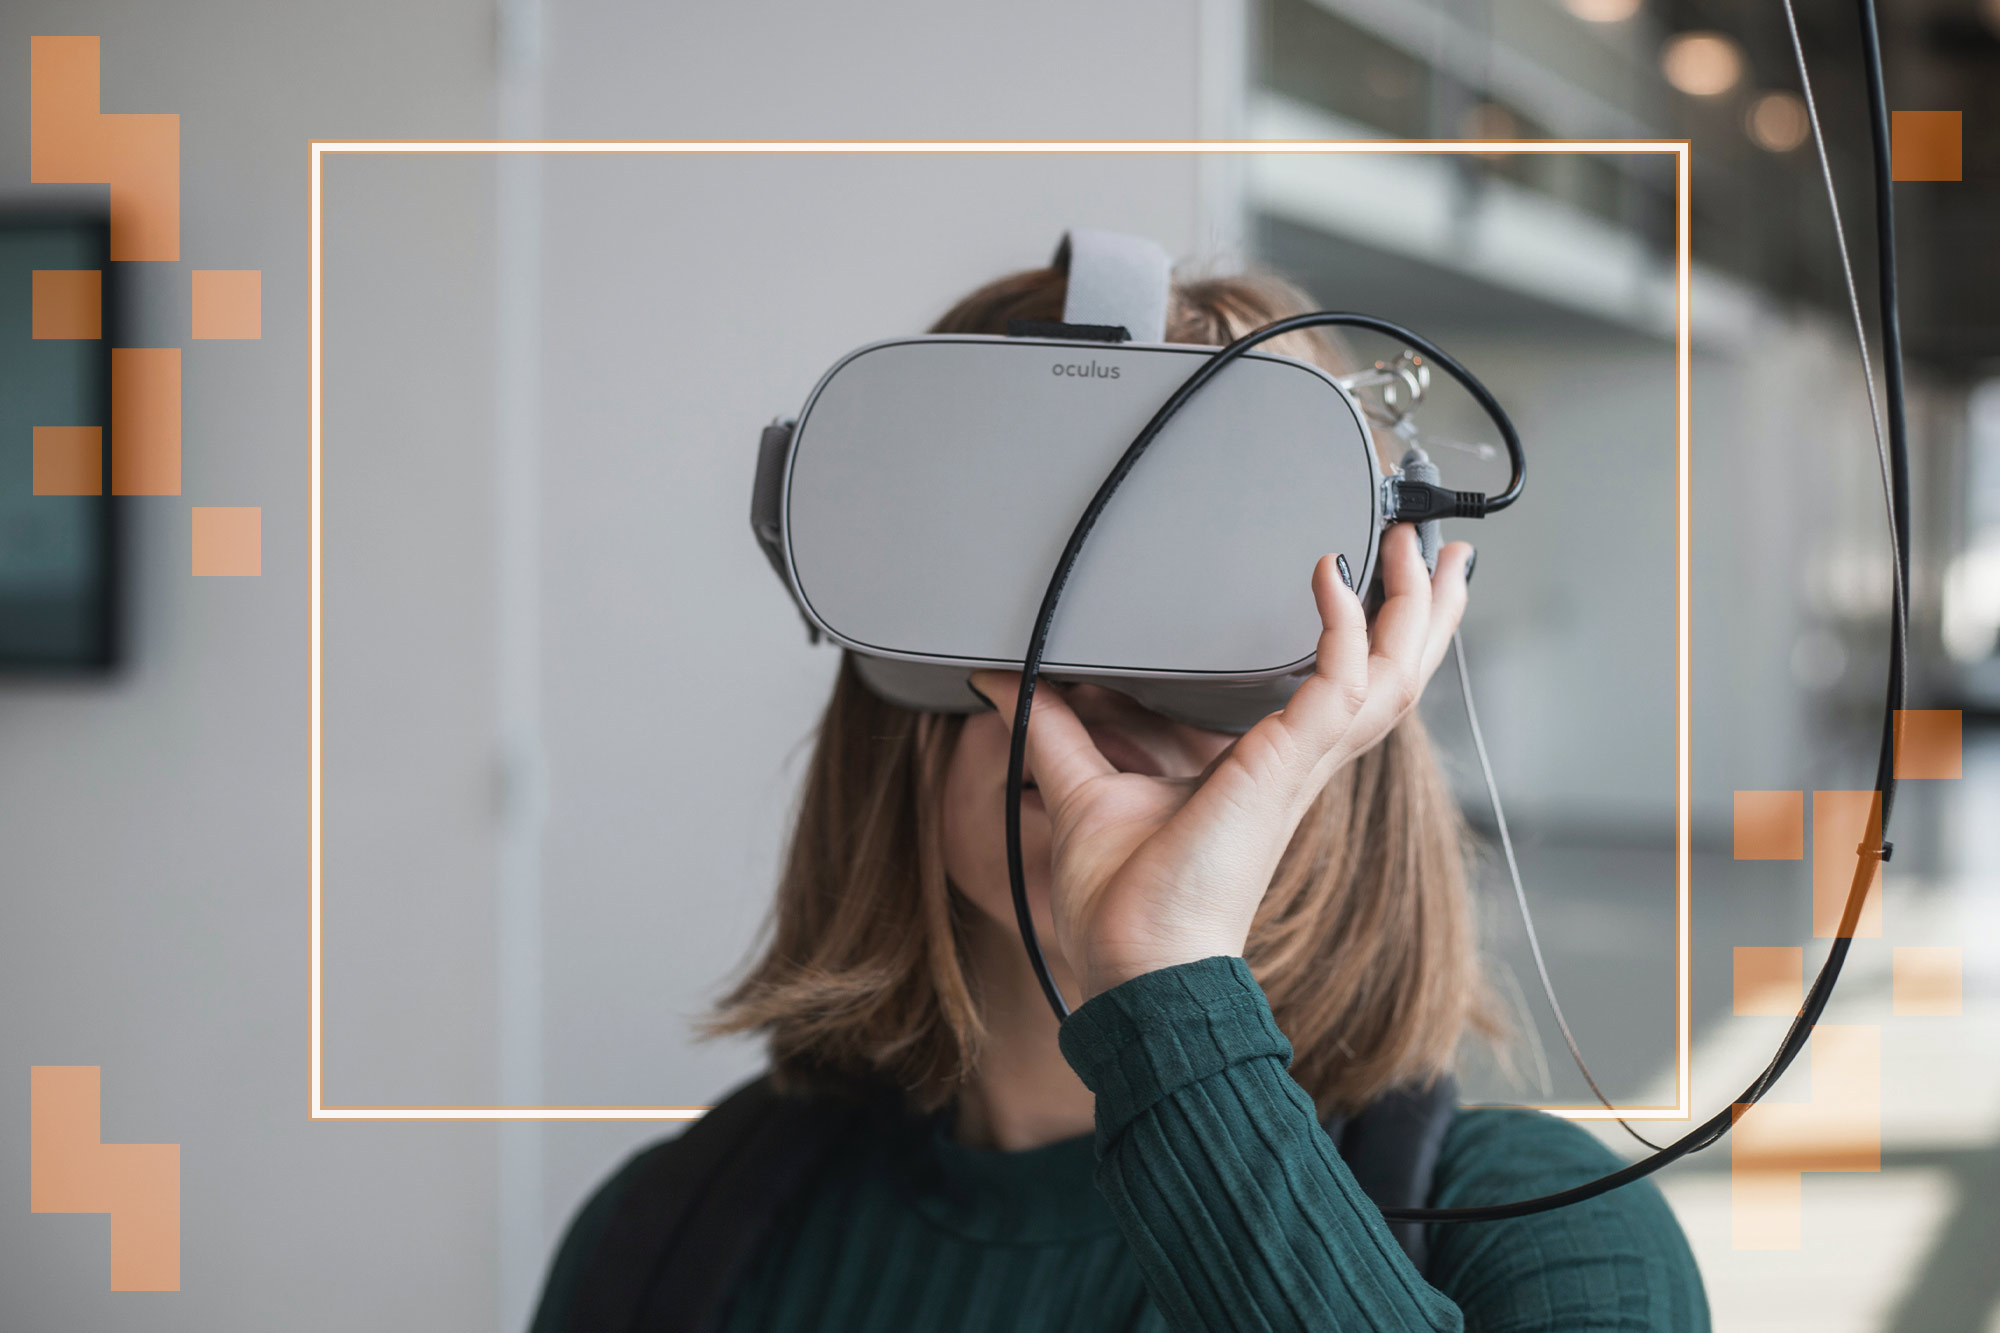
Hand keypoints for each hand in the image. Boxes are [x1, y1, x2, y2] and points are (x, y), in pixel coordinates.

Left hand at [970, 524, 1472, 1004]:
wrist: (1137, 966)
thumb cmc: (1124, 906)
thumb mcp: (1084, 788)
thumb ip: (1051, 727)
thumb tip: (1001, 680)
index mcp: (1273, 767)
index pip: (1348, 689)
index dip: (1375, 635)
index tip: (1374, 577)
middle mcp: (1301, 762)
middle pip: (1395, 675)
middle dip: (1423, 609)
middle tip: (1438, 549)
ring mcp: (1300, 765)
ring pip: (1392, 675)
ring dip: (1413, 608)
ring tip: (1423, 549)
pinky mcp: (1285, 767)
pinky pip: (1338, 682)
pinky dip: (1341, 628)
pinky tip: (1329, 578)